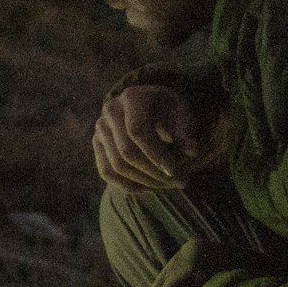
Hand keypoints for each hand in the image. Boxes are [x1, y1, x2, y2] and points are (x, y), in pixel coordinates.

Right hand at [93, 84, 224, 193]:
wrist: (144, 102)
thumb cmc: (166, 107)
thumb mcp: (181, 110)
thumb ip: (186, 128)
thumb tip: (191, 151)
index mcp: (132, 98)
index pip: (137, 132)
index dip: (155, 155)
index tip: (175, 171)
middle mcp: (110, 111)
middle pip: (126, 151)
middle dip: (153, 173)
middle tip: (178, 182)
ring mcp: (100, 128)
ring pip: (116, 165)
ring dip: (143, 181)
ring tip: (166, 186)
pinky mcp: (96, 143)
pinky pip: (105, 171)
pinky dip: (124, 185)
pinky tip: (145, 189)